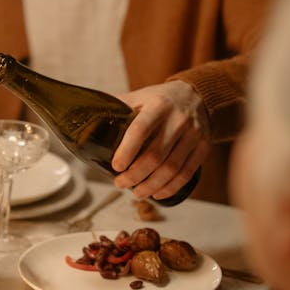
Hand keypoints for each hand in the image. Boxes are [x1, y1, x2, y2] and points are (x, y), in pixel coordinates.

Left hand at [113, 80, 210, 199]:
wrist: (199, 96)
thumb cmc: (161, 100)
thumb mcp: (140, 96)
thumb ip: (118, 108)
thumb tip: (86, 121)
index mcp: (158, 105)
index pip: (141, 130)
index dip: (127, 151)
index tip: (116, 167)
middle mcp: (178, 120)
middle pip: (156, 155)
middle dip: (135, 175)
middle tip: (120, 184)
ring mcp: (194, 134)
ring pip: (171, 168)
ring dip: (151, 185)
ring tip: (136, 193)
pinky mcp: (203, 147)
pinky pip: (187, 173)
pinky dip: (170, 188)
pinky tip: (157, 193)